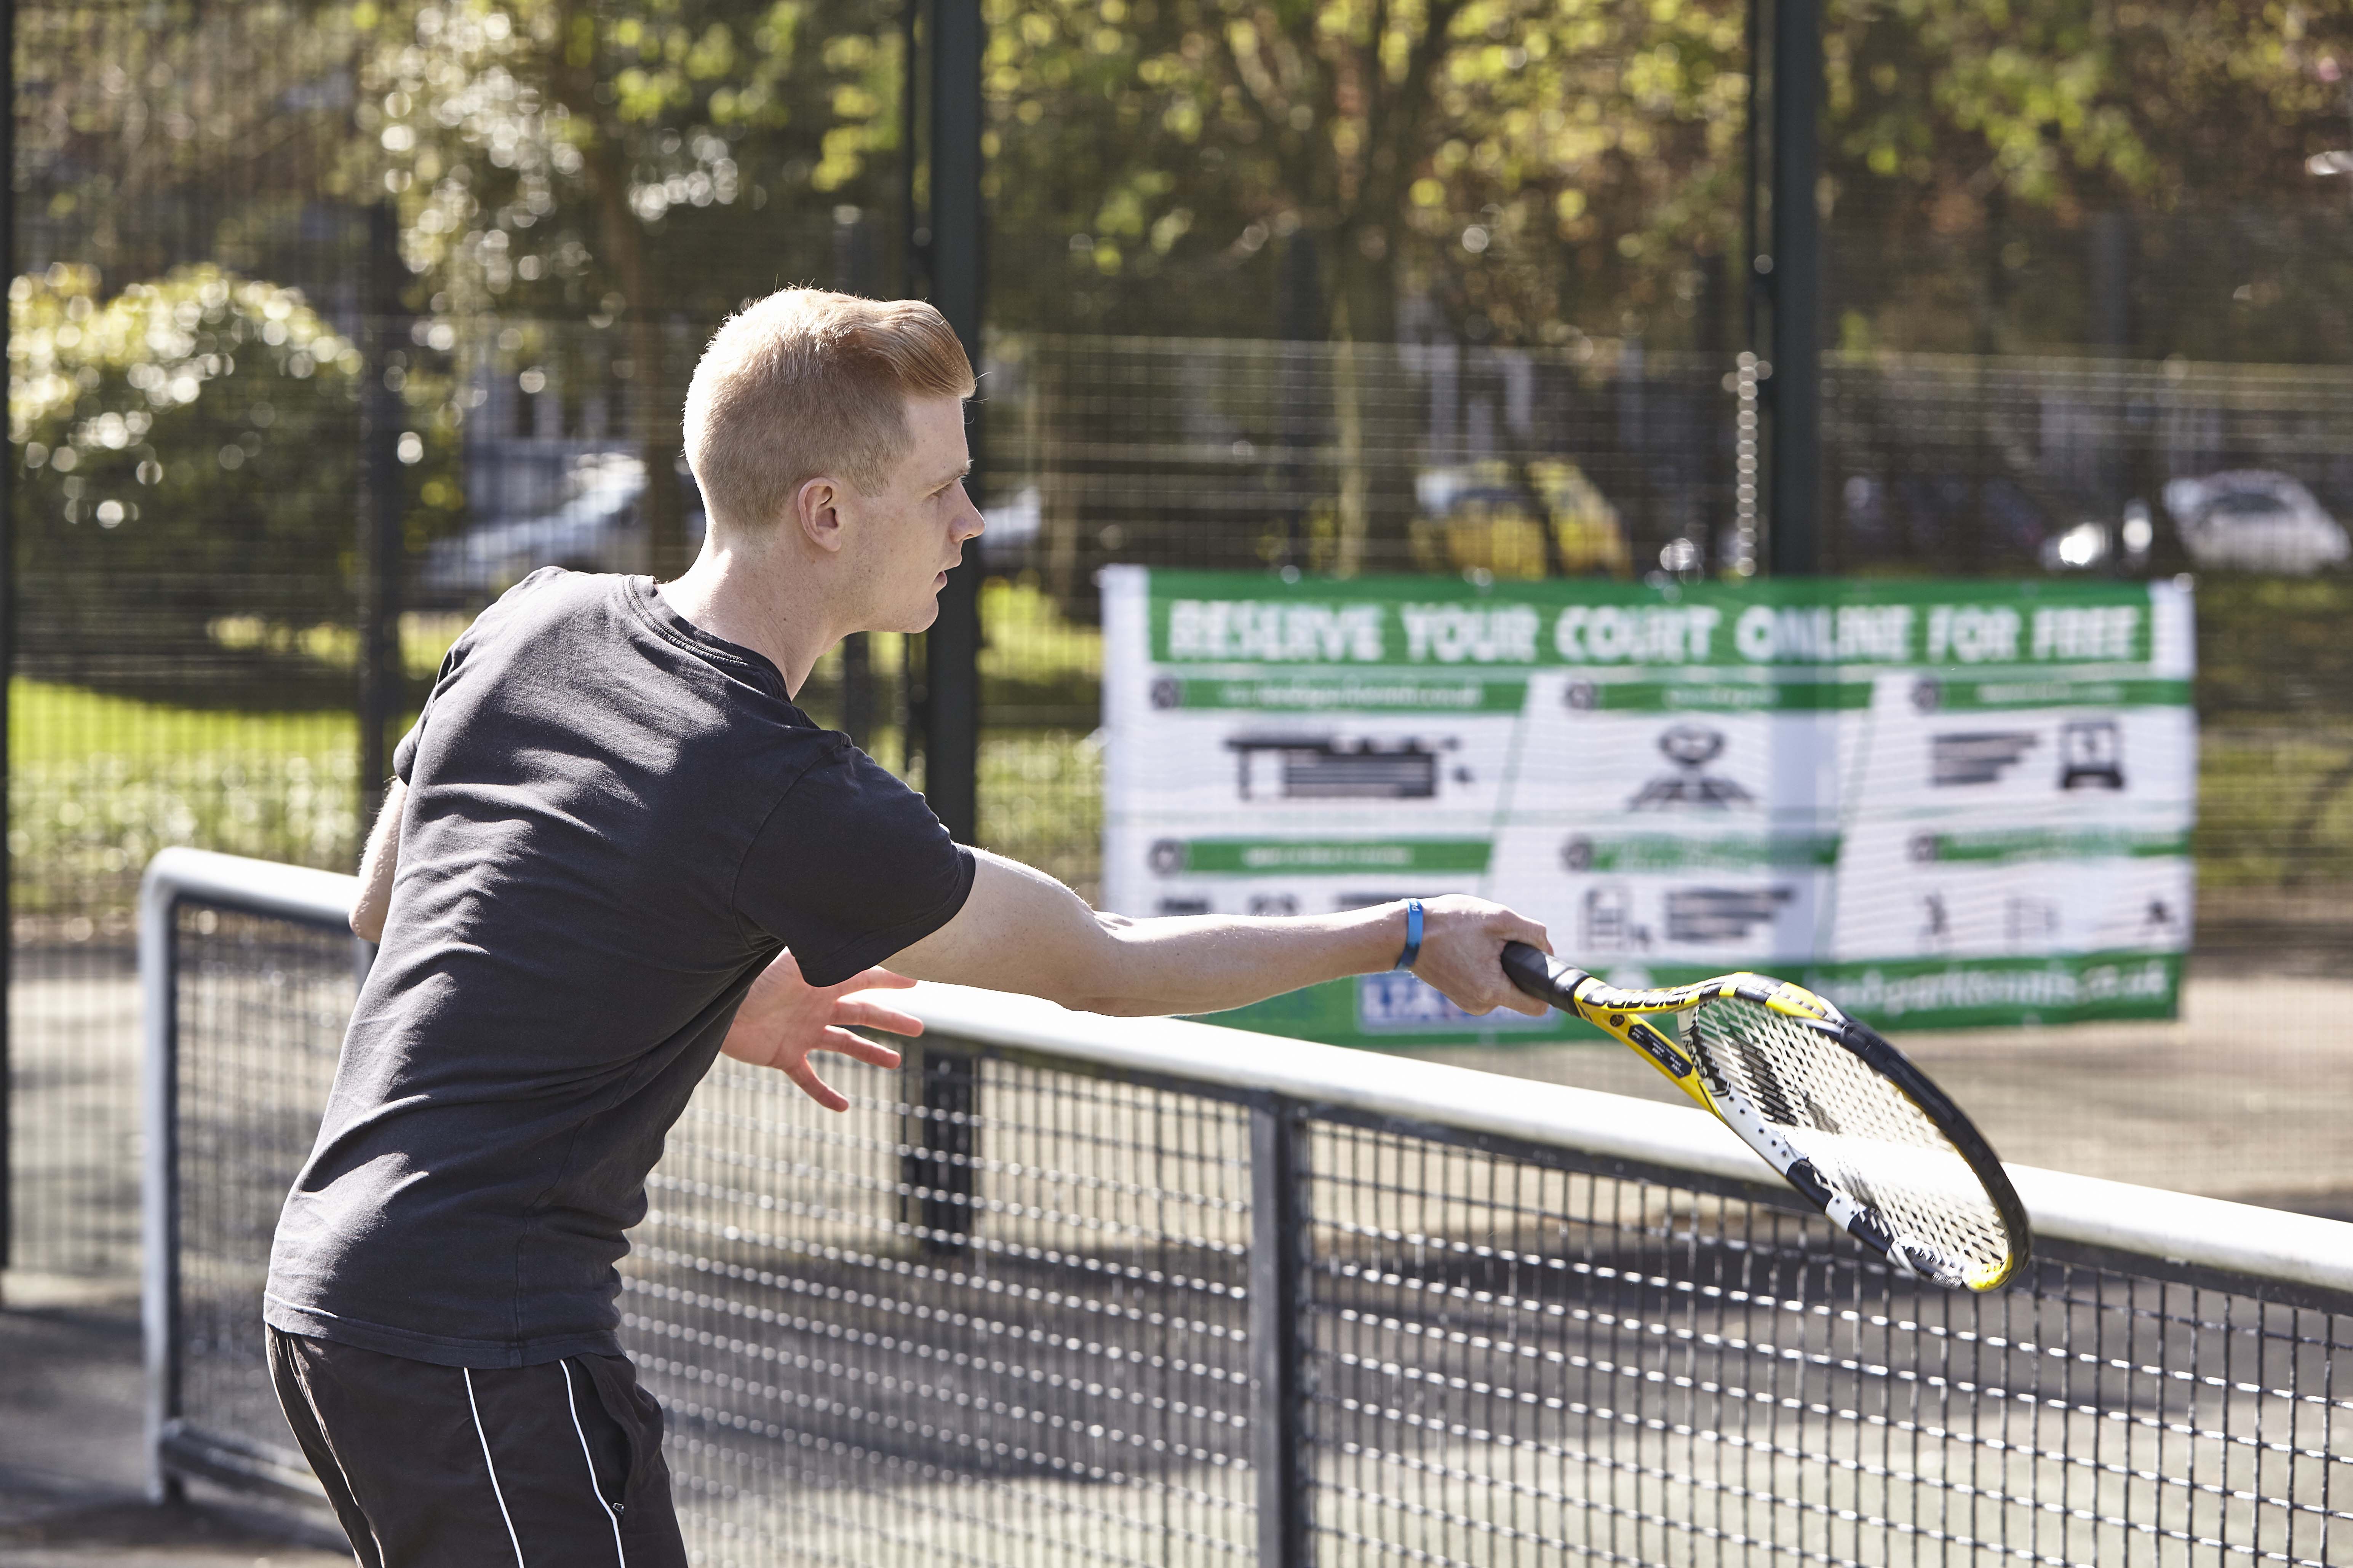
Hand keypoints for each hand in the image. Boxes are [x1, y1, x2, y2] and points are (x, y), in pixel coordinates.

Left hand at [719, 951, 921, 1111]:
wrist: (716, 1009)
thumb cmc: (753, 979)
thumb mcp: (796, 962)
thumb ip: (829, 954)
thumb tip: (861, 937)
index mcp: (821, 982)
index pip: (865, 979)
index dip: (891, 980)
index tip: (917, 980)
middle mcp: (815, 1006)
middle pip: (862, 1014)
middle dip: (891, 1020)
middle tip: (918, 1028)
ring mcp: (801, 1032)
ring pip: (844, 1044)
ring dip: (870, 1053)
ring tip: (895, 1063)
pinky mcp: (783, 1056)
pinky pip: (808, 1079)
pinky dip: (825, 1094)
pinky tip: (844, 1107)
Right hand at [1406, 895, 1553, 1017]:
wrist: (1404, 932)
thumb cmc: (1449, 923)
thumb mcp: (1498, 918)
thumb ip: (1532, 933)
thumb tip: (1547, 949)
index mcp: (1492, 992)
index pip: (1536, 1006)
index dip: (1543, 985)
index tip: (1537, 964)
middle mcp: (1480, 1005)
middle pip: (1518, 990)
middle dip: (1515, 966)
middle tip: (1495, 941)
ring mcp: (1467, 1002)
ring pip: (1500, 985)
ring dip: (1498, 964)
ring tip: (1475, 942)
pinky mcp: (1457, 995)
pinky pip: (1484, 983)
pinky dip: (1483, 967)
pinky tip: (1467, 949)